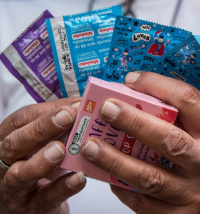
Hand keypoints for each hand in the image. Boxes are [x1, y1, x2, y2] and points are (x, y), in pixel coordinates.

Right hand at [0, 98, 85, 213]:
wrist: (31, 203)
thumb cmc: (38, 162)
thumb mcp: (43, 140)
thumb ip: (60, 123)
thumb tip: (84, 104)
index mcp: (10, 138)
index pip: (21, 120)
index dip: (46, 112)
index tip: (72, 106)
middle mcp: (6, 162)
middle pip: (15, 144)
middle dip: (42, 128)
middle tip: (68, 117)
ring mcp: (15, 188)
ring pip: (21, 175)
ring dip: (42, 160)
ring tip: (62, 149)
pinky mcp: (31, 209)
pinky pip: (44, 200)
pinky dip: (62, 188)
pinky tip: (79, 177)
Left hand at [81, 72, 199, 213]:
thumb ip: (182, 116)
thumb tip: (140, 97)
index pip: (189, 101)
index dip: (158, 85)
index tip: (132, 79)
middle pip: (167, 140)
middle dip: (132, 121)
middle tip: (105, 109)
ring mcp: (193, 195)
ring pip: (149, 177)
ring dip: (114, 160)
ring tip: (90, 145)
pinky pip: (143, 204)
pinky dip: (121, 186)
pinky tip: (107, 174)